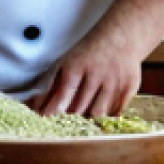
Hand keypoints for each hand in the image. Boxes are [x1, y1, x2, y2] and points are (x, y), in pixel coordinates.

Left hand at [26, 28, 140, 117]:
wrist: (122, 36)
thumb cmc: (88, 51)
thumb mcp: (68, 61)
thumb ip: (52, 84)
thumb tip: (35, 105)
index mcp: (77, 64)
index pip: (64, 93)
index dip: (54, 110)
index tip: (46, 122)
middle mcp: (96, 72)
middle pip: (80, 107)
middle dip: (69, 120)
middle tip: (62, 127)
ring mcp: (114, 81)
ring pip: (98, 113)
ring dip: (88, 120)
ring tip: (81, 123)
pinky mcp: (129, 88)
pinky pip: (115, 112)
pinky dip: (106, 117)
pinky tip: (100, 116)